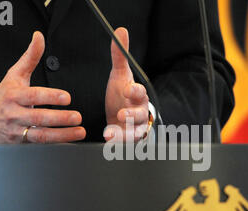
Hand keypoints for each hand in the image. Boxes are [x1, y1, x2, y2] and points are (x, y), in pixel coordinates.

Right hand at [0, 32, 85, 143]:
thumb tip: (38, 37)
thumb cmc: (3, 98)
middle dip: (60, 118)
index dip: (50, 97)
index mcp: (15, 96)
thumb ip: (30, 57)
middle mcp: (15, 114)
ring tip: (80, 132)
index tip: (67, 98)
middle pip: (39, 118)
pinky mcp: (22, 144)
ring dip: (62, 135)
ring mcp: (18, 132)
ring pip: (41, 136)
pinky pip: (40, 147)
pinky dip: (56, 147)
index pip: (33, 96)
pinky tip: (70, 145)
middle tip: (77, 117)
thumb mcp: (14, 76)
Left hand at [104, 28, 149, 142]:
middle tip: (122, 115)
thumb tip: (121, 31)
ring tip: (111, 134)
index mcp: (137, 96)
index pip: (140, 92)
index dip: (135, 91)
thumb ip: (119, 56)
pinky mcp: (127, 140)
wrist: (122, 117)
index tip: (128, 89)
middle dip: (132, 115)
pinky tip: (107, 142)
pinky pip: (125, 143)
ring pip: (135, 132)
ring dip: (124, 134)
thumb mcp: (119, 75)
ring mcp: (134, 128)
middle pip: (140, 115)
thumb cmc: (122, 95)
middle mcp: (139, 113)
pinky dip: (117, 144)